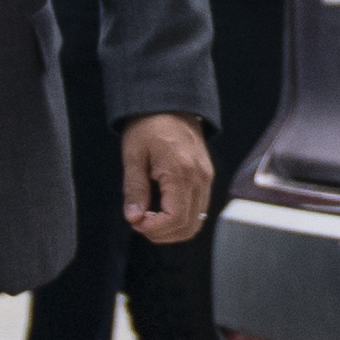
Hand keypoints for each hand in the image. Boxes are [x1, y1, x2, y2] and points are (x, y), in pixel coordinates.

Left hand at [119, 113, 214, 243]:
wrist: (170, 104)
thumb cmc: (149, 125)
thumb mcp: (133, 156)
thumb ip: (134, 190)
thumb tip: (133, 218)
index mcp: (181, 172)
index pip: (175, 219)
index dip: (154, 229)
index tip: (136, 223)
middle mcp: (199, 178)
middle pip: (189, 226)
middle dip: (162, 234)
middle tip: (140, 224)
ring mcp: (206, 178)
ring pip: (196, 221)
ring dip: (172, 228)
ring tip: (149, 218)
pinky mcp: (206, 178)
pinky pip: (199, 209)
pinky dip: (181, 217)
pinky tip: (162, 210)